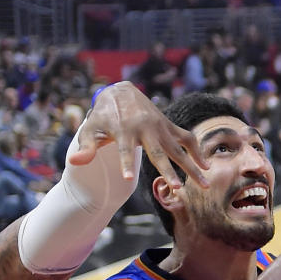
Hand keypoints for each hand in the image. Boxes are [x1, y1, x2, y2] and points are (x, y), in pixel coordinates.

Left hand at [68, 82, 208, 187]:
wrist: (121, 92)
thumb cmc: (103, 116)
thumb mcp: (91, 129)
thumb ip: (85, 148)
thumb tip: (74, 162)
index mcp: (124, 130)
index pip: (123, 150)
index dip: (124, 163)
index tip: (126, 178)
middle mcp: (145, 129)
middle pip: (158, 153)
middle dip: (168, 170)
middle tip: (177, 187)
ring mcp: (160, 127)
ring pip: (178, 149)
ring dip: (192, 166)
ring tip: (204, 184)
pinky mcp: (168, 126)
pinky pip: (186, 138)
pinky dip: (197, 150)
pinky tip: (206, 166)